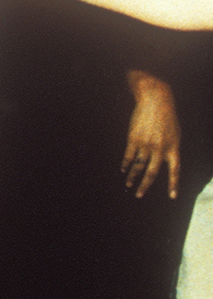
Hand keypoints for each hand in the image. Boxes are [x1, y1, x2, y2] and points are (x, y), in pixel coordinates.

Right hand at [122, 71, 181, 198]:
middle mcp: (160, 148)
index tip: (173, 197)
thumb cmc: (167, 117)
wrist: (156, 101)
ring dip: (133, 176)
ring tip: (129, 184)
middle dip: (145, 185)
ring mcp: (146, 144)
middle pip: (152, 172)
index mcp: (174, 147)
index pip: (175, 170)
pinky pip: (129, 155)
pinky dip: (125, 164)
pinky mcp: (134, 138)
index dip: (174, 184)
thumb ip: (170, 148)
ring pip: (138, 165)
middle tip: (139, 195)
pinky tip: (123, 169)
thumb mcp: (175, 134)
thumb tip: (163, 162)